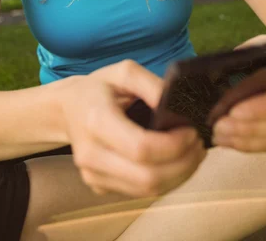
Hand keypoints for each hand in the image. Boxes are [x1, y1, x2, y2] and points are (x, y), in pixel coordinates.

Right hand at [58, 59, 205, 197]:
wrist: (66, 109)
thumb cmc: (98, 88)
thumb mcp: (124, 72)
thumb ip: (152, 85)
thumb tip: (180, 105)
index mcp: (97, 121)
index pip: (142, 149)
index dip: (174, 145)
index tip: (192, 131)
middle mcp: (91, 155)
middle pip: (148, 178)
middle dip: (183, 164)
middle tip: (199, 144)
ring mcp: (93, 175)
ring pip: (147, 191)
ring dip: (179, 175)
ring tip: (193, 153)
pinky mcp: (99, 186)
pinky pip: (140, 193)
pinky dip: (165, 181)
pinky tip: (175, 162)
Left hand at [211, 34, 265, 151]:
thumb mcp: (254, 49)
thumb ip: (242, 66)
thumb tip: (219, 89)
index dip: (263, 106)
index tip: (233, 111)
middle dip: (251, 127)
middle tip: (219, 127)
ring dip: (250, 139)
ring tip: (220, 136)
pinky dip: (254, 144)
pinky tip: (232, 141)